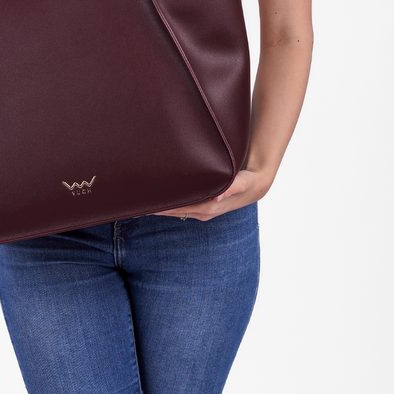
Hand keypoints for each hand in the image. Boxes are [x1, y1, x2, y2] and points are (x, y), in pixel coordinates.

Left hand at [149, 168, 271, 219]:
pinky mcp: (202, 204)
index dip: (163, 208)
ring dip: (163, 205)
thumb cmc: (247, 182)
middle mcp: (203, 211)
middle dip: (157, 208)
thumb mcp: (241, 183)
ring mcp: (202, 209)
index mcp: (209, 208)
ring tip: (144, 199)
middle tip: (138, 201)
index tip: (147, 205)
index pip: (180, 209)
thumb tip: (218, 197)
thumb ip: (231, 188)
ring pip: (177, 209)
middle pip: (174, 211)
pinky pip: (182, 205)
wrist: (255, 184)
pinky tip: (161, 196)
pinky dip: (171, 202)